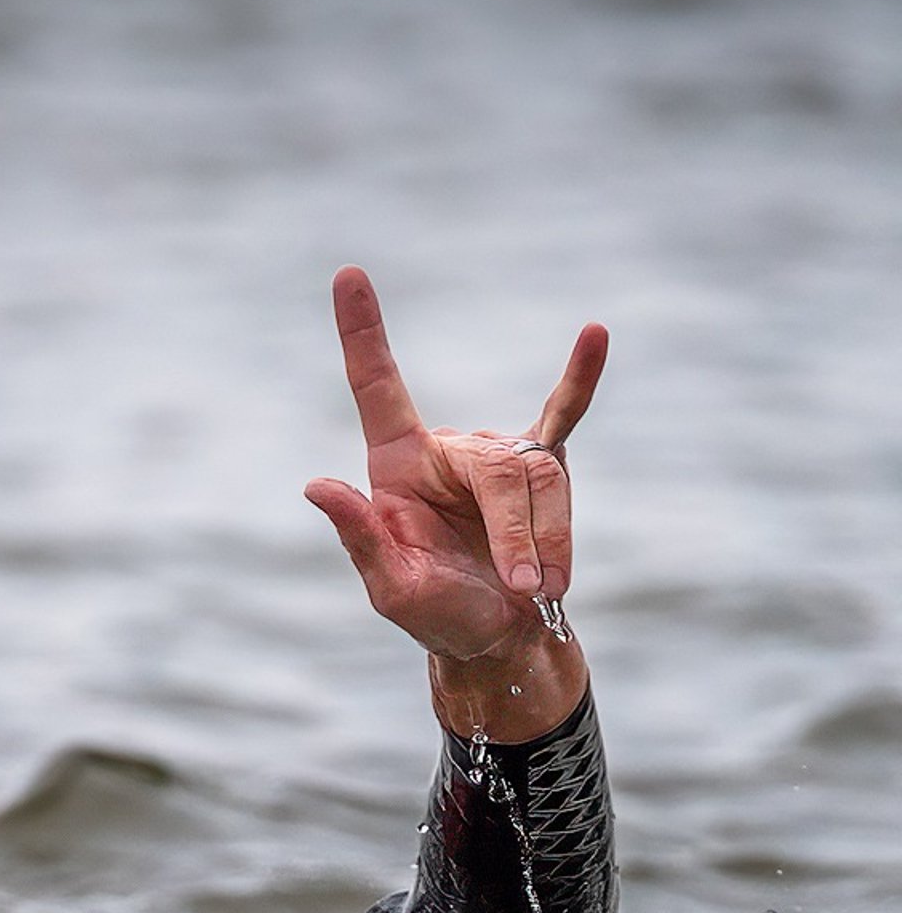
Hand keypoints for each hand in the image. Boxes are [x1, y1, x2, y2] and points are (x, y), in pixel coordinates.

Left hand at [304, 266, 608, 665]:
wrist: (497, 637)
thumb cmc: (438, 615)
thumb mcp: (391, 588)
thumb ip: (359, 537)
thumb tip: (316, 485)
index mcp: (396, 467)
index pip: (376, 388)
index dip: (361, 334)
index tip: (347, 275)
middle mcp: (446, 449)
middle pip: (499, 471)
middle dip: (519, 535)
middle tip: (525, 588)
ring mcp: (497, 454)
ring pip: (542, 481)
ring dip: (551, 543)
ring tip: (540, 590)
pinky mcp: (542, 466)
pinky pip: (564, 417)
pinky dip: (580, 380)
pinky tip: (596, 337)